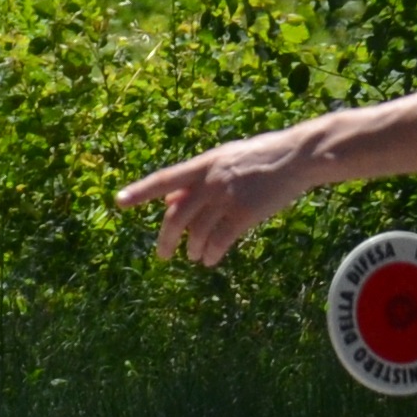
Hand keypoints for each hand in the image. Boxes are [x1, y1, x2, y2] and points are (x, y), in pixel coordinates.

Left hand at [114, 123, 330, 266]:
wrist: (296, 157)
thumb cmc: (260, 158)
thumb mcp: (223, 160)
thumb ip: (197, 179)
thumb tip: (170, 202)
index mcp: (203, 164)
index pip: (164, 179)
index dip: (140, 191)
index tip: (119, 202)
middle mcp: (210, 181)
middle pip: (176, 216)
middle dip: (166, 239)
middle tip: (163, 255)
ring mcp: (227, 197)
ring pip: (197, 232)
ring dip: (193, 249)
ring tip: (195, 257)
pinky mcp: (244, 214)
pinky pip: (220, 241)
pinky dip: (212, 253)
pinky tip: (211, 260)